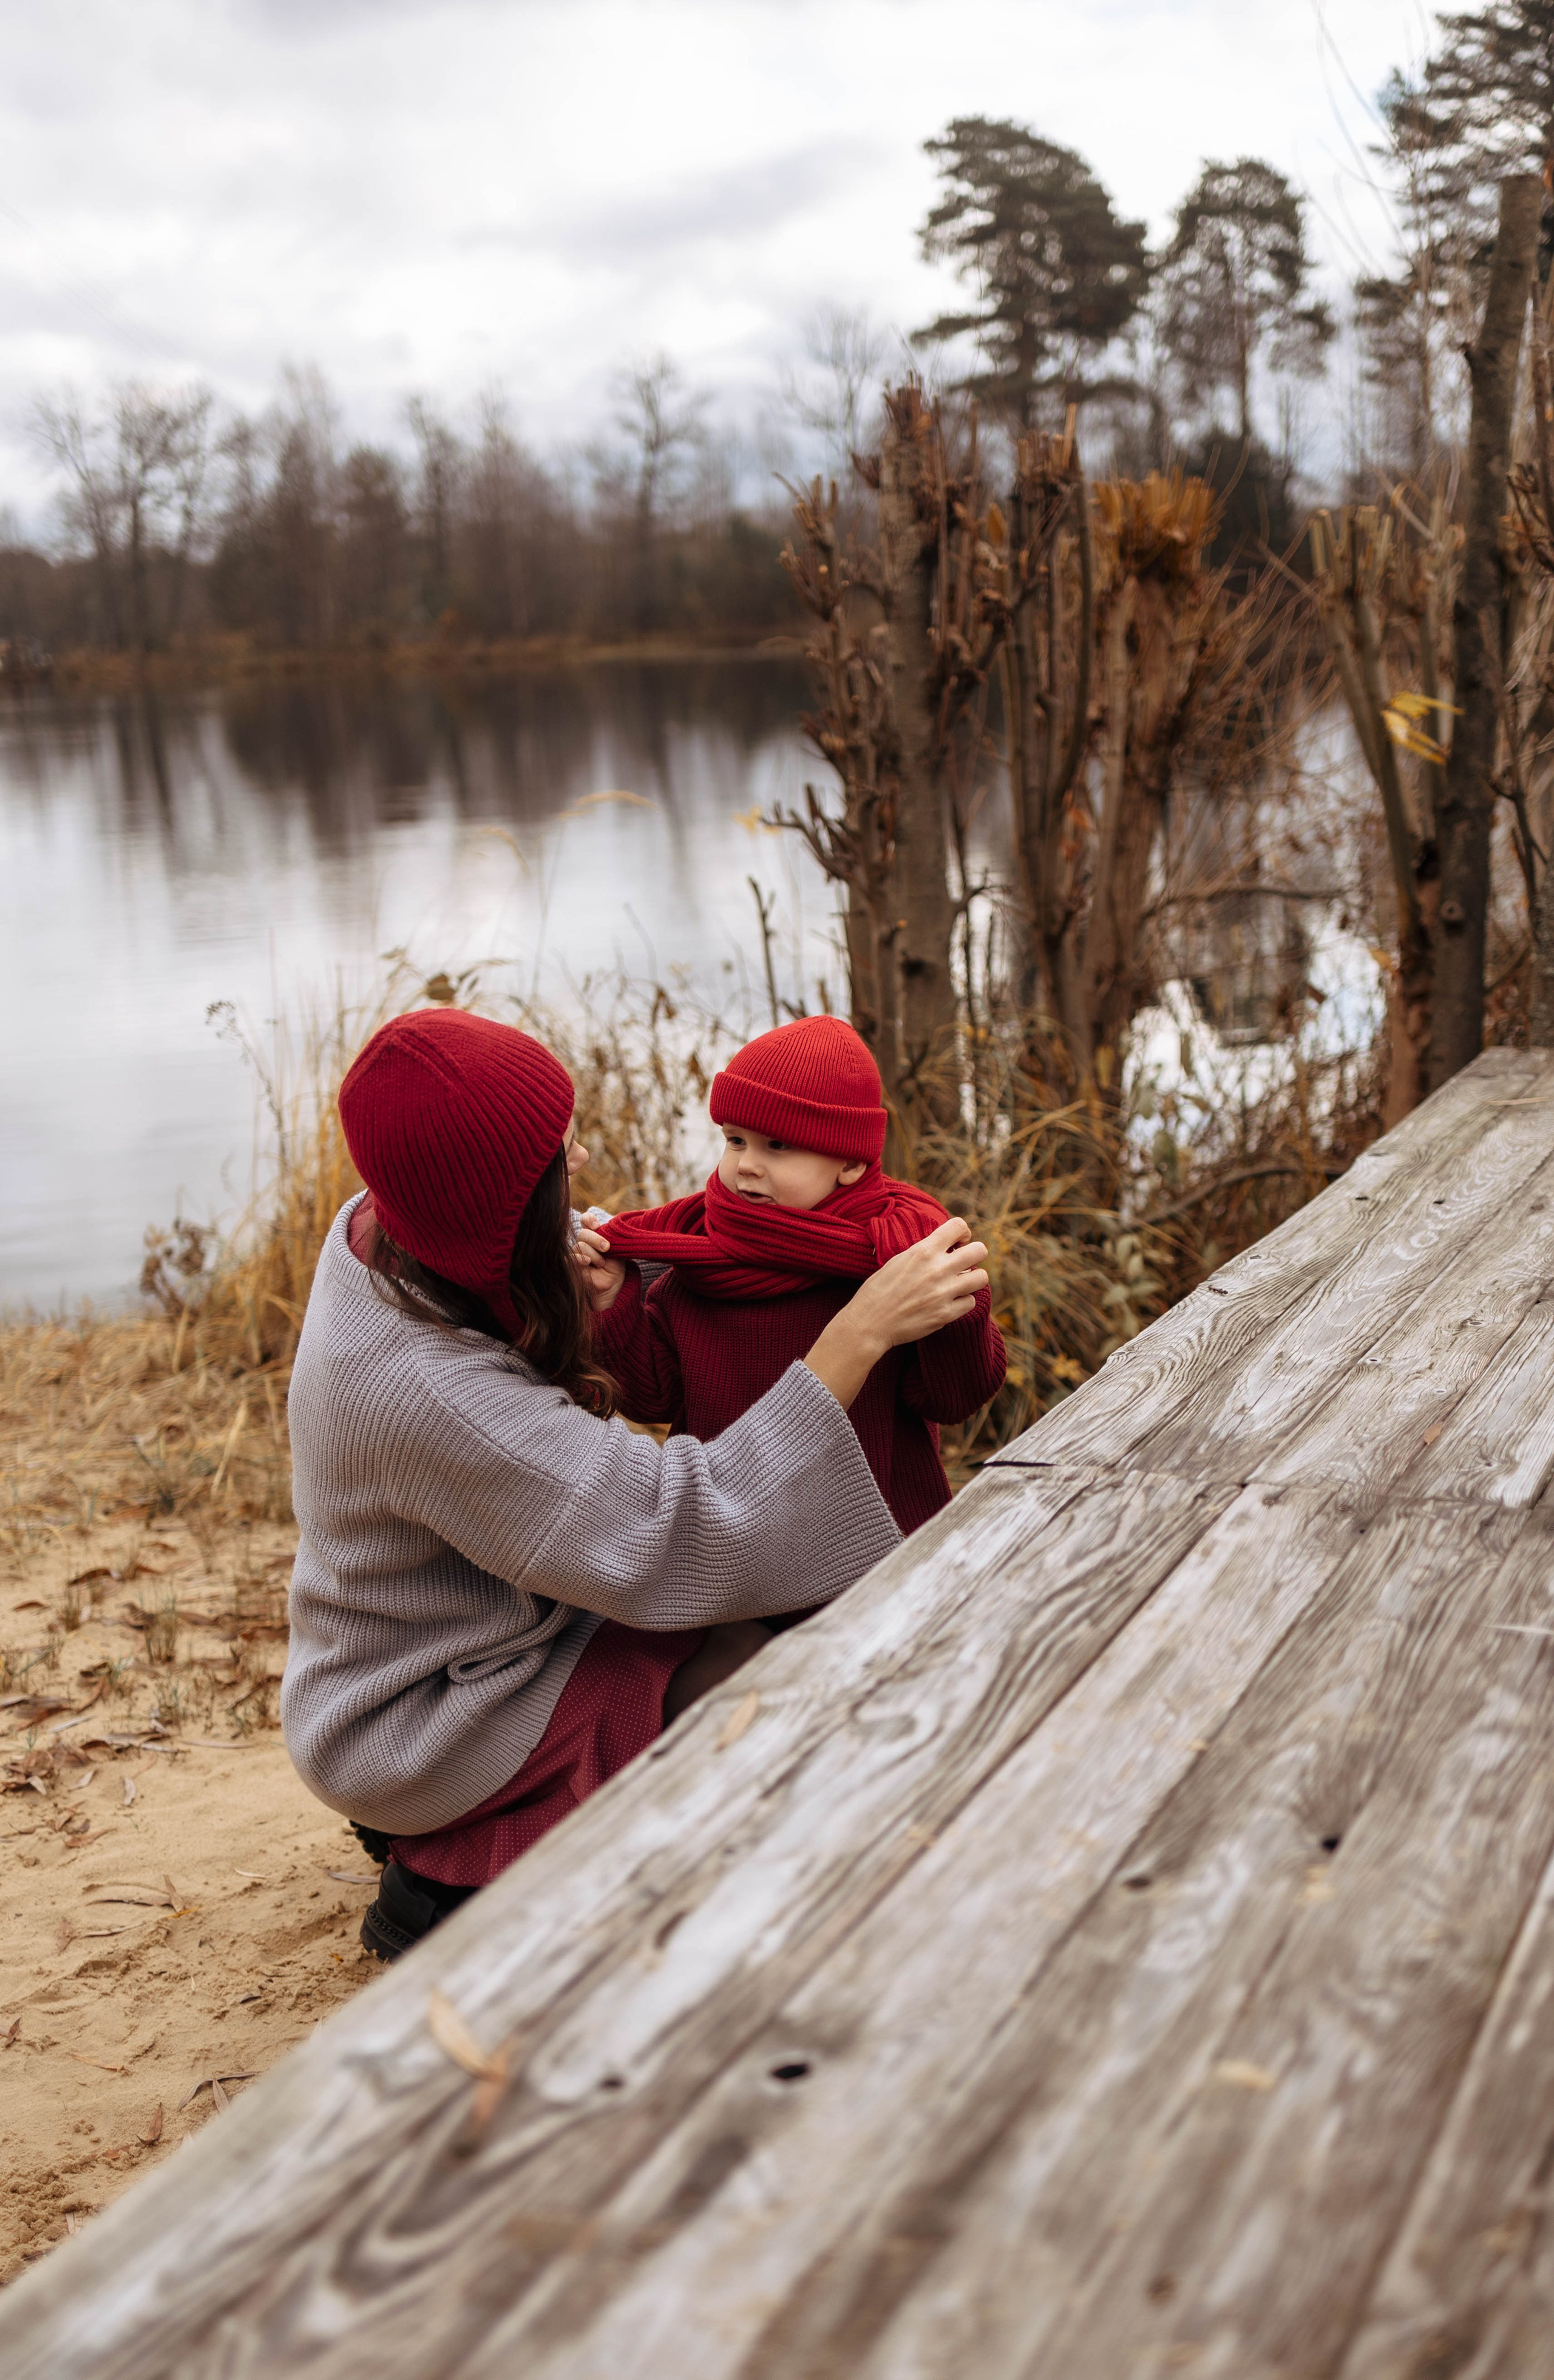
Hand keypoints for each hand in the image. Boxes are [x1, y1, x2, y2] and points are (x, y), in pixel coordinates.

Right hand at [572, 1226, 626, 1312]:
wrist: (613, 1283)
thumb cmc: (615, 1265)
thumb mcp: (616, 1248)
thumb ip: (609, 1235)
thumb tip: (601, 1226)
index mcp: (594, 1234)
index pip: (585, 1220)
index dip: (589, 1220)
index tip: (597, 1225)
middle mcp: (584, 1242)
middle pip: (583, 1233)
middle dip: (596, 1239)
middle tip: (607, 1248)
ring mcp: (577, 1253)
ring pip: (580, 1245)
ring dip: (594, 1255)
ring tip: (602, 1263)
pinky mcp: (571, 1265)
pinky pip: (571, 1257)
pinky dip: (580, 1258)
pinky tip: (588, 1261)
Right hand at [803, 1218, 987, 1410]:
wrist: (870, 1322)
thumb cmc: (879, 1289)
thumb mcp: (899, 1260)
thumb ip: (924, 1252)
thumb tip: (946, 1248)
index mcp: (923, 1251)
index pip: (958, 1226)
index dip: (963, 1232)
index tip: (958, 1242)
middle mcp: (937, 1269)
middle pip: (979, 1250)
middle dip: (975, 1254)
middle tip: (965, 1262)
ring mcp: (944, 1293)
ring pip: (981, 1277)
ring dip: (972, 1278)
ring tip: (960, 1282)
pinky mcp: (946, 1314)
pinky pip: (971, 1301)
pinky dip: (963, 1301)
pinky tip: (950, 1301)